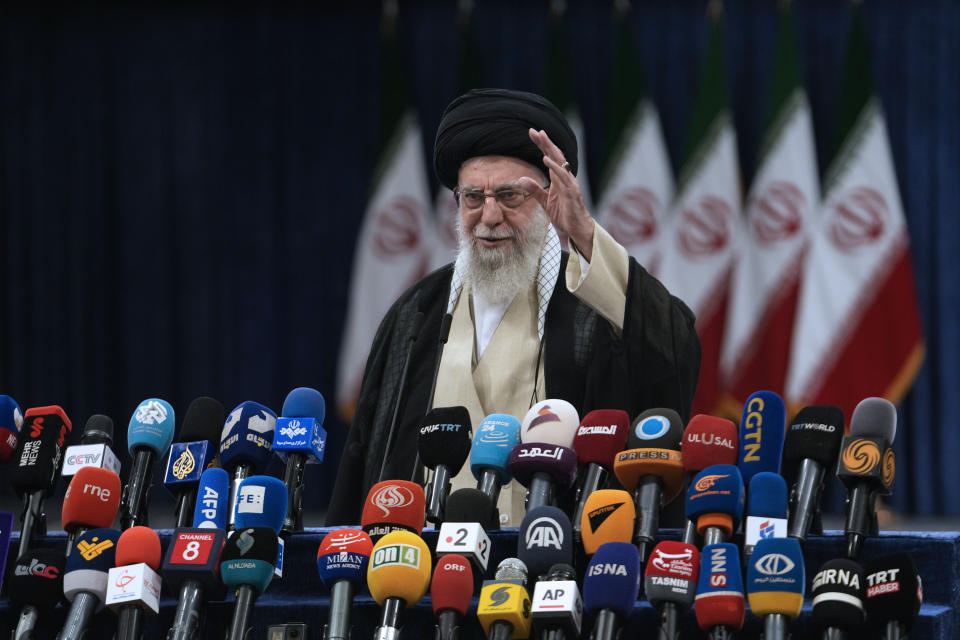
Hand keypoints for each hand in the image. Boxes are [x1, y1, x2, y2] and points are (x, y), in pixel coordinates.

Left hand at [517, 128, 595, 260]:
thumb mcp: (544, 201)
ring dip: (550, 149)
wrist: (576, 228)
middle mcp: (564, 177)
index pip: (550, 157)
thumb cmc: (563, 214)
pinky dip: (555, 168)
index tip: (532, 134)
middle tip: (535, 131)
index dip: (542, 145)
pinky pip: (563, 177)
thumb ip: (534, 189)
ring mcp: (569, 183)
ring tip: (541, 138)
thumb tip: (520, 179)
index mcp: (558, 178)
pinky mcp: (572, 192)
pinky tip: (546, 159)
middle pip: (555, 155)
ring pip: (560, 162)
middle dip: (545, 142)